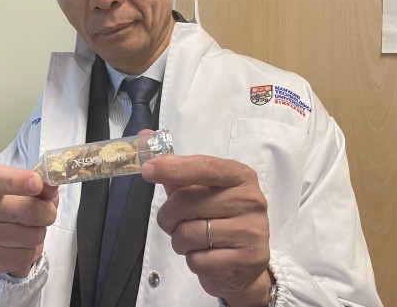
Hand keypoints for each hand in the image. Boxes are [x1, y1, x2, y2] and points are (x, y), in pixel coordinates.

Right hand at [0, 164, 58, 276]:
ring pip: (31, 237)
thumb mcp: (33, 185)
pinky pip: (25, 256)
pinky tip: (20, 243)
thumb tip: (52, 185)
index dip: (17, 182)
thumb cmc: (18, 200)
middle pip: (27, 212)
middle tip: (48, 211)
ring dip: (39, 233)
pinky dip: (31, 251)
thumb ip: (44, 183)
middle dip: (47, 213)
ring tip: (29, 228)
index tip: (37, 183)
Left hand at [142, 155, 270, 305]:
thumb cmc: (217, 217)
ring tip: (191, 240)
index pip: (205, 167)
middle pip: (186, 203)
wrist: (245, 260)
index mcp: (240, 176)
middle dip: (168, 216)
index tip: (147, 169)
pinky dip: (192, 260)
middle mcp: (251, 200)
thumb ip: (174, 167)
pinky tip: (205, 255)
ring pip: (189, 234)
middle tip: (172, 221)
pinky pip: (199, 260)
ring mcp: (252, 231)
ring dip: (179, 240)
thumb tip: (144, 135)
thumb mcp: (199, 190)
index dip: (173, 168)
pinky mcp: (248, 260)